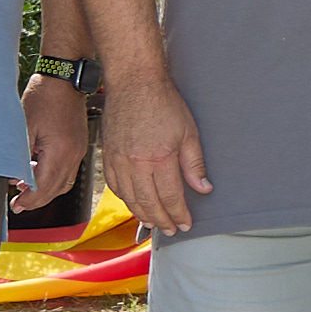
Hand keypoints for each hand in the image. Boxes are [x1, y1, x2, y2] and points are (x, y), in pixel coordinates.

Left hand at [21, 75, 90, 207]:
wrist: (64, 77)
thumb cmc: (44, 96)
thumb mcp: (24, 126)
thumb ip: (20, 155)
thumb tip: (15, 176)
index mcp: (60, 152)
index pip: (45, 187)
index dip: (29, 200)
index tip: (16, 205)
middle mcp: (73, 154)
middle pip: (56, 190)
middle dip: (37, 200)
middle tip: (19, 204)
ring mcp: (79, 150)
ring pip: (64, 183)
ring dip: (46, 191)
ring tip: (27, 190)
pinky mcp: (78, 145)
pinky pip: (68, 171)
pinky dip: (54, 178)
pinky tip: (39, 172)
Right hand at [102, 70, 211, 236]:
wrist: (134, 81)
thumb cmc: (163, 102)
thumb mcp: (188, 132)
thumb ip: (194, 164)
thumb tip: (203, 188)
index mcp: (158, 159)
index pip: (170, 198)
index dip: (178, 214)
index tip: (185, 224)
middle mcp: (135, 164)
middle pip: (149, 203)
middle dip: (162, 220)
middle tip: (171, 230)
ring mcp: (118, 160)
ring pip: (129, 198)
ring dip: (142, 214)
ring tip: (153, 223)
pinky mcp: (107, 155)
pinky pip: (114, 185)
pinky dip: (125, 199)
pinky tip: (133, 203)